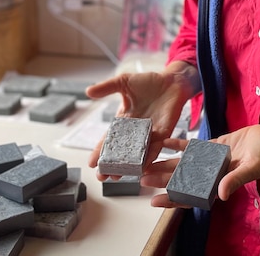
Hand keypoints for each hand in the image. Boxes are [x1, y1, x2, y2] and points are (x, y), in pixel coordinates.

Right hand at [85, 63, 197, 178]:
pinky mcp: (164, 133)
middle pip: (121, 152)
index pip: (109, 139)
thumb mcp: (123, 82)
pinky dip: (149, 157)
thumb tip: (87, 91)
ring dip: (128, 166)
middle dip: (111, 165)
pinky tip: (142, 167)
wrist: (171, 80)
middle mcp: (135, 131)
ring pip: (137, 154)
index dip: (100, 151)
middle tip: (102, 177)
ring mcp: (149, 134)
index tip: (91, 164)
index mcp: (124, 121)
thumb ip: (106, 87)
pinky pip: (156, 148)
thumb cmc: (148, 82)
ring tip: (117, 178)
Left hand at [142, 125, 259, 206]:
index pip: (190, 196)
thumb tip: (221, 194)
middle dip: (162, 180)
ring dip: (166, 164)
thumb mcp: (252, 168)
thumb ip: (236, 180)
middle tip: (142, 178)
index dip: (172, 200)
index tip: (155, 201)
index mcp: (217, 184)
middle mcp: (210, 174)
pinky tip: (165, 141)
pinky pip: (191, 146)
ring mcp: (209, 160)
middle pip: (181, 180)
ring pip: (183, 164)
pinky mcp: (212, 146)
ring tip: (148, 164)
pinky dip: (178, 144)